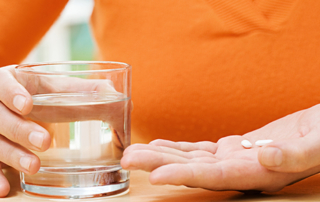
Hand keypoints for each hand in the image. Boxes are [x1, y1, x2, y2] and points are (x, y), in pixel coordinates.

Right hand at [0, 65, 128, 196]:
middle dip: (19, 129)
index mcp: (11, 84)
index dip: (11, 93)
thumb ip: (85, 91)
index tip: (28, 105)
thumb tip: (119, 97)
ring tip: (34, 166)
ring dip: (11, 155)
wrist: (14, 105)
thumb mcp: (57, 89)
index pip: (2, 83)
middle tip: (45, 141)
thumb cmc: (40, 95)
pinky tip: (5, 188)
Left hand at [121, 105, 319, 191]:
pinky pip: (201, 148)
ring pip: (192, 158)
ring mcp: (234, 158)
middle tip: (127, 159)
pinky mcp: (233, 146)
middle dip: (159, 164)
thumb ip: (294, 154)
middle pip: (193, 169)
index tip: (154, 176)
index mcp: (259, 173)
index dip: (184, 175)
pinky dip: (179, 146)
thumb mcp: (319, 144)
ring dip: (162, 155)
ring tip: (135, 151)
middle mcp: (241, 170)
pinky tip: (160, 144)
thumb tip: (266, 155)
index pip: (214, 177)